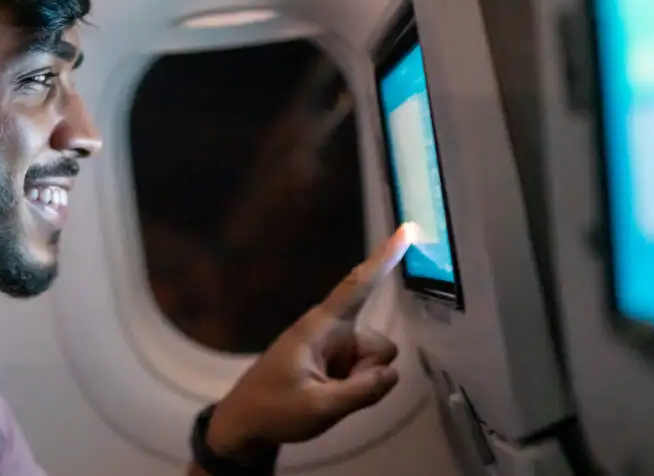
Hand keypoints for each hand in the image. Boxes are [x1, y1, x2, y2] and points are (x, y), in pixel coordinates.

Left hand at [206, 223, 418, 459]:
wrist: (246, 424)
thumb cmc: (274, 409)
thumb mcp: (319, 406)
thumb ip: (361, 391)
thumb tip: (392, 374)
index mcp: (321, 326)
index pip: (357, 286)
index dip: (383, 258)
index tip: (407, 229)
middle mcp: (333, 330)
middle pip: (380, 345)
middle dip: (370, 372)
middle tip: (334, 394)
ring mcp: (335, 348)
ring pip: (375, 363)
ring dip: (361, 383)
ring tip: (326, 397)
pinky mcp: (335, 363)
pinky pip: (365, 374)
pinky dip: (355, 388)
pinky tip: (329, 398)